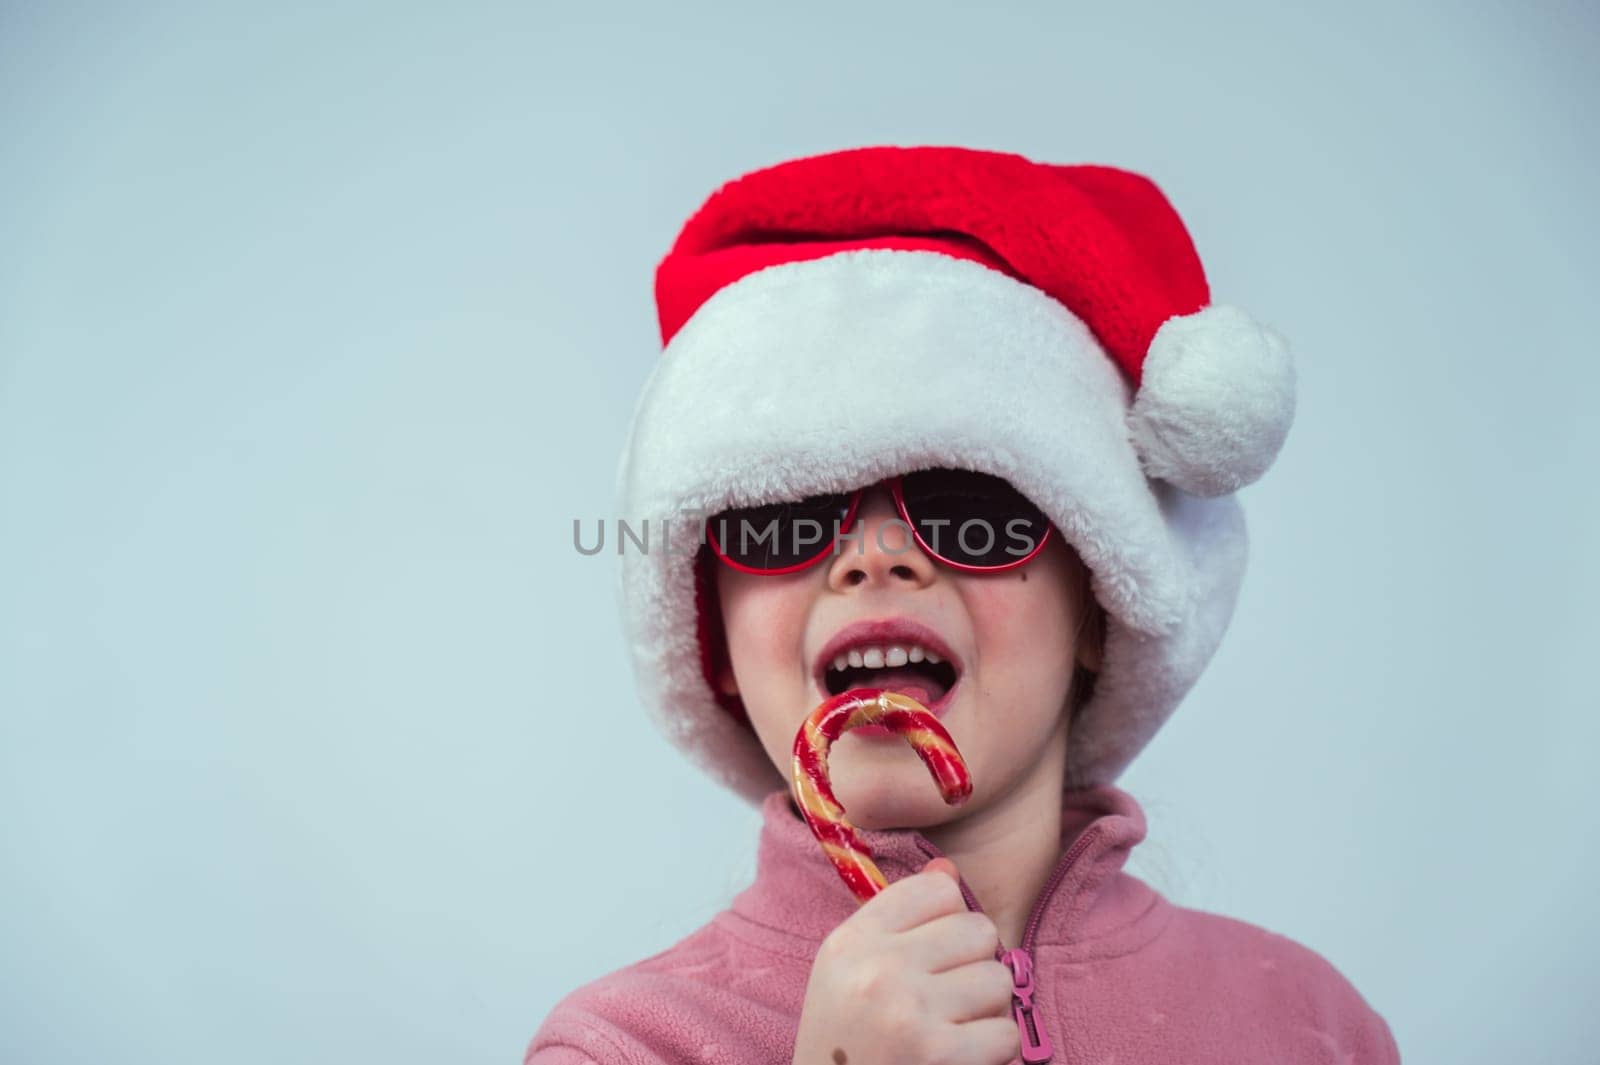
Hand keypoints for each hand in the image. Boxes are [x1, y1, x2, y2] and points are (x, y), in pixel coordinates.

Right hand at [792, 858, 1018, 1064]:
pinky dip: (992, 1048)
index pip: (936, 888)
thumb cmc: (844, 1040)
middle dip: (973, 964)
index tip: (933, 951)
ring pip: (998, 979)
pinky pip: (1007, 1031)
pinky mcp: (941, 1055)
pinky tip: (961, 1053)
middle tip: (948, 995)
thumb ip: (897, 919)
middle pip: (977, 929)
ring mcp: (910, 1012)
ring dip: (986, 1008)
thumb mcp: (847, 971)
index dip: (947, 919)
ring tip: (952, 1025)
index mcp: (853, 942)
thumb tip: (948, 869)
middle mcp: (878, 969)